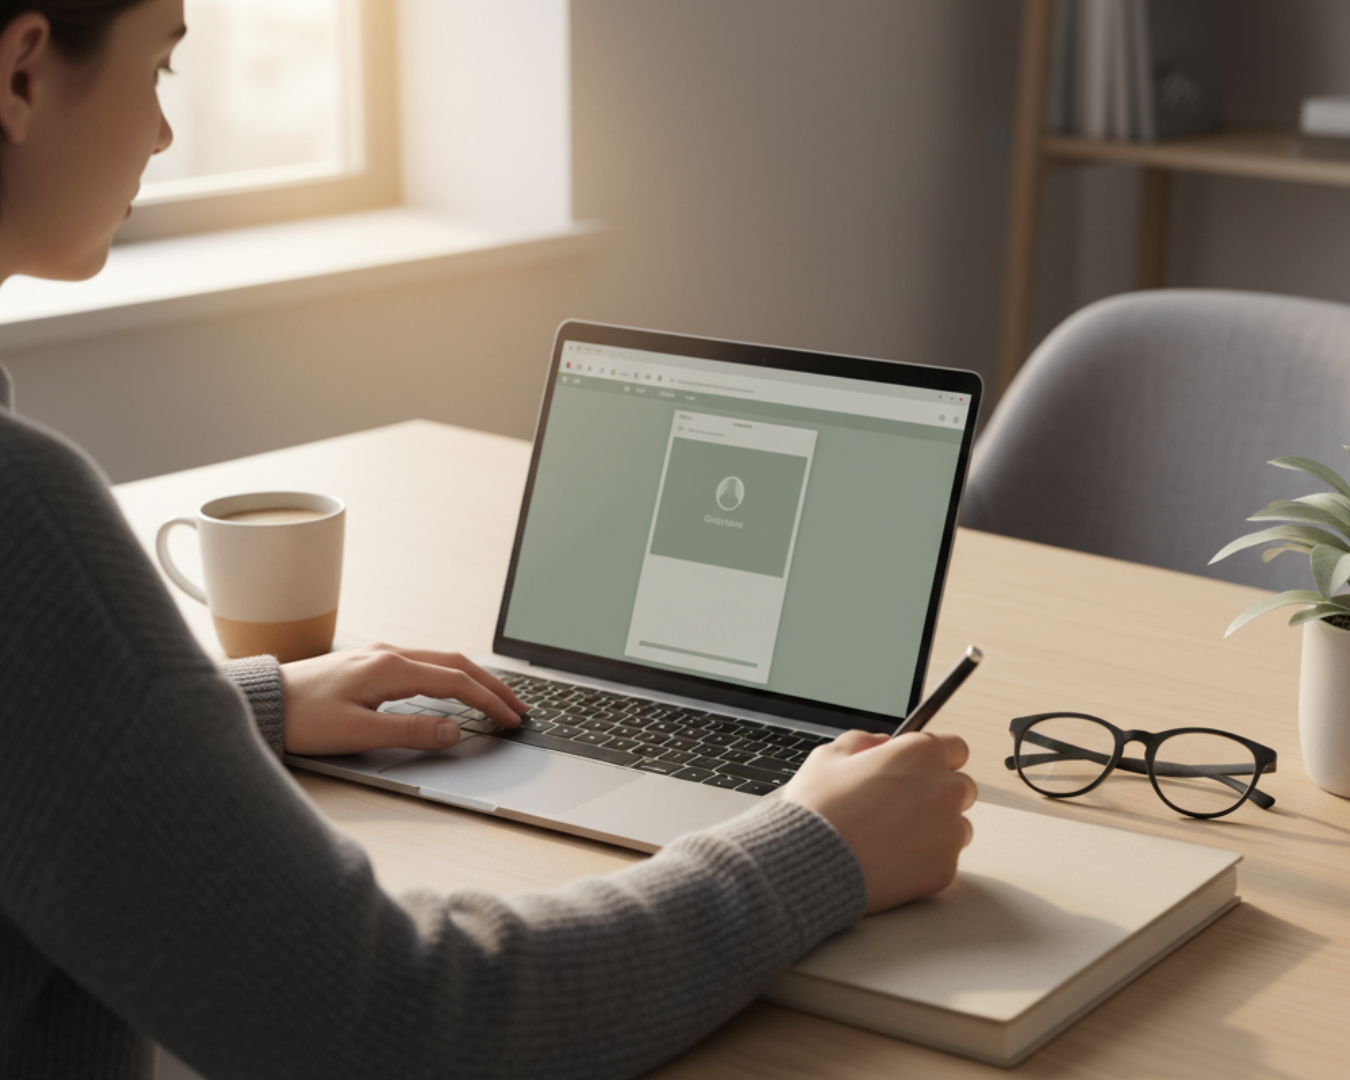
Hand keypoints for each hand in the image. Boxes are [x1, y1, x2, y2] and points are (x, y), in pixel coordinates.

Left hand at [279, 644, 527, 755]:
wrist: (263, 702)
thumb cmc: (303, 719)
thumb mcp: (358, 733)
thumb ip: (411, 731)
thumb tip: (455, 730)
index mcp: (390, 668)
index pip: (456, 682)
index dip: (488, 701)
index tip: (511, 720)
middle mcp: (389, 654)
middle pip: (457, 664)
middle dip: (493, 685)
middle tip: (518, 707)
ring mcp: (380, 655)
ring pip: (442, 660)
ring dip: (474, 678)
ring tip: (496, 698)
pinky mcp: (371, 662)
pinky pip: (425, 663)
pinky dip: (451, 675)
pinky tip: (455, 688)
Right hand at [780, 730, 976, 913]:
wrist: (810, 864)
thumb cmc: (818, 808)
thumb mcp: (829, 756)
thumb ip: (862, 741)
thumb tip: (881, 743)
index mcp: (921, 753)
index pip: (955, 748)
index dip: (934, 759)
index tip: (919, 770)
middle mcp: (945, 789)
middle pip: (962, 787)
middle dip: (938, 794)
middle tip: (902, 806)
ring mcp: (949, 831)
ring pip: (958, 826)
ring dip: (936, 828)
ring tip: (894, 836)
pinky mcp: (945, 868)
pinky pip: (945, 859)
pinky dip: (925, 859)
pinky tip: (892, 859)